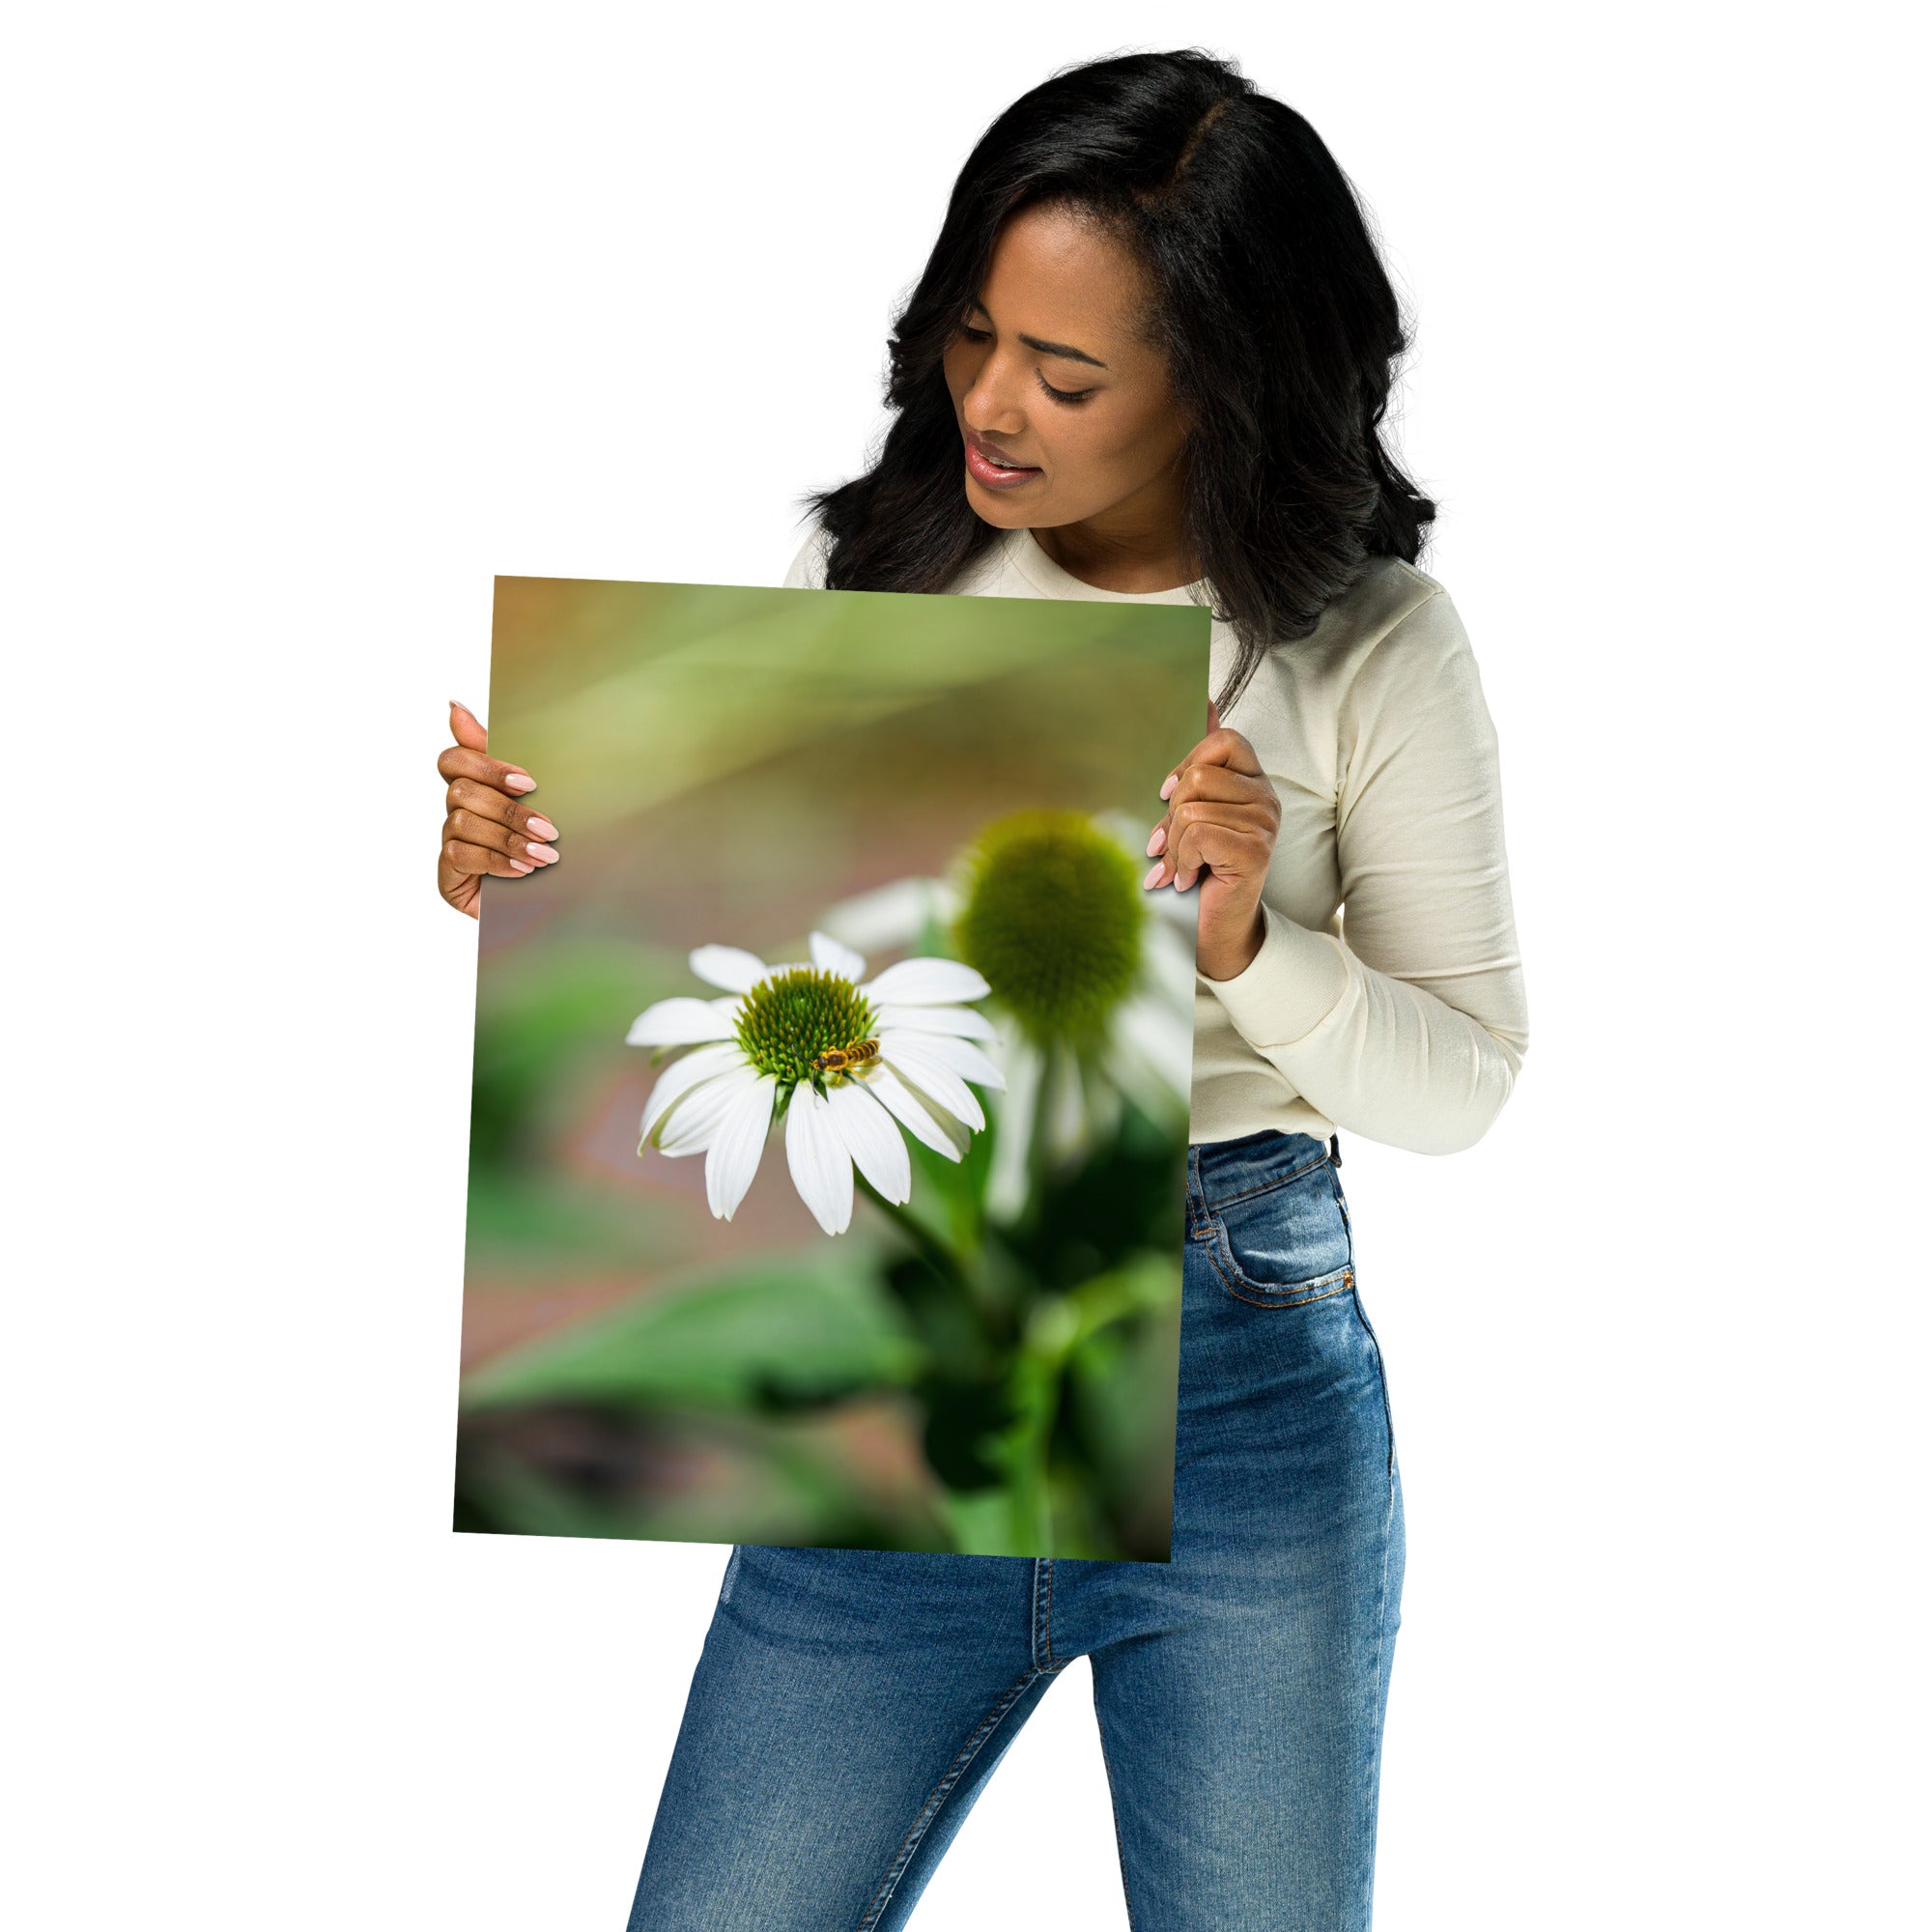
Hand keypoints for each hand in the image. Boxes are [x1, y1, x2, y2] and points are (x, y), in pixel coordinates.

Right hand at [436, 700, 559, 918]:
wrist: (548, 903)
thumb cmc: (543, 844)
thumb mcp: (538, 799)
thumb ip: (503, 756)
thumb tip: (453, 706)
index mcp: (475, 786)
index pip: (454, 759)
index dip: (486, 766)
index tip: (528, 782)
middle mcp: (456, 811)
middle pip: (462, 791)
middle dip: (509, 810)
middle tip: (549, 829)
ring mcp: (449, 843)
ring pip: (463, 823)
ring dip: (508, 838)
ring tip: (545, 856)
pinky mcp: (447, 875)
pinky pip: (460, 856)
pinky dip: (496, 861)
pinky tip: (523, 871)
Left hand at [1142, 698, 1279, 980]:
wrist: (1216, 929)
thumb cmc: (1200, 869)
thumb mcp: (1191, 813)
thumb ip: (1198, 766)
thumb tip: (1206, 703)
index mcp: (1253, 783)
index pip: (1224, 739)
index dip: (1188, 763)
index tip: (1169, 796)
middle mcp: (1266, 798)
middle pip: (1200, 775)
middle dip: (1172, 814)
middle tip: (1170, 844)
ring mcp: (1265, 824)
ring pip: (1192, 808)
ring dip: (1174, 844)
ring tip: (1180, 866)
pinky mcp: (1255, 850)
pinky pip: (1198, 833)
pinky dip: (1180, 860)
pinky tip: (1187, 879)